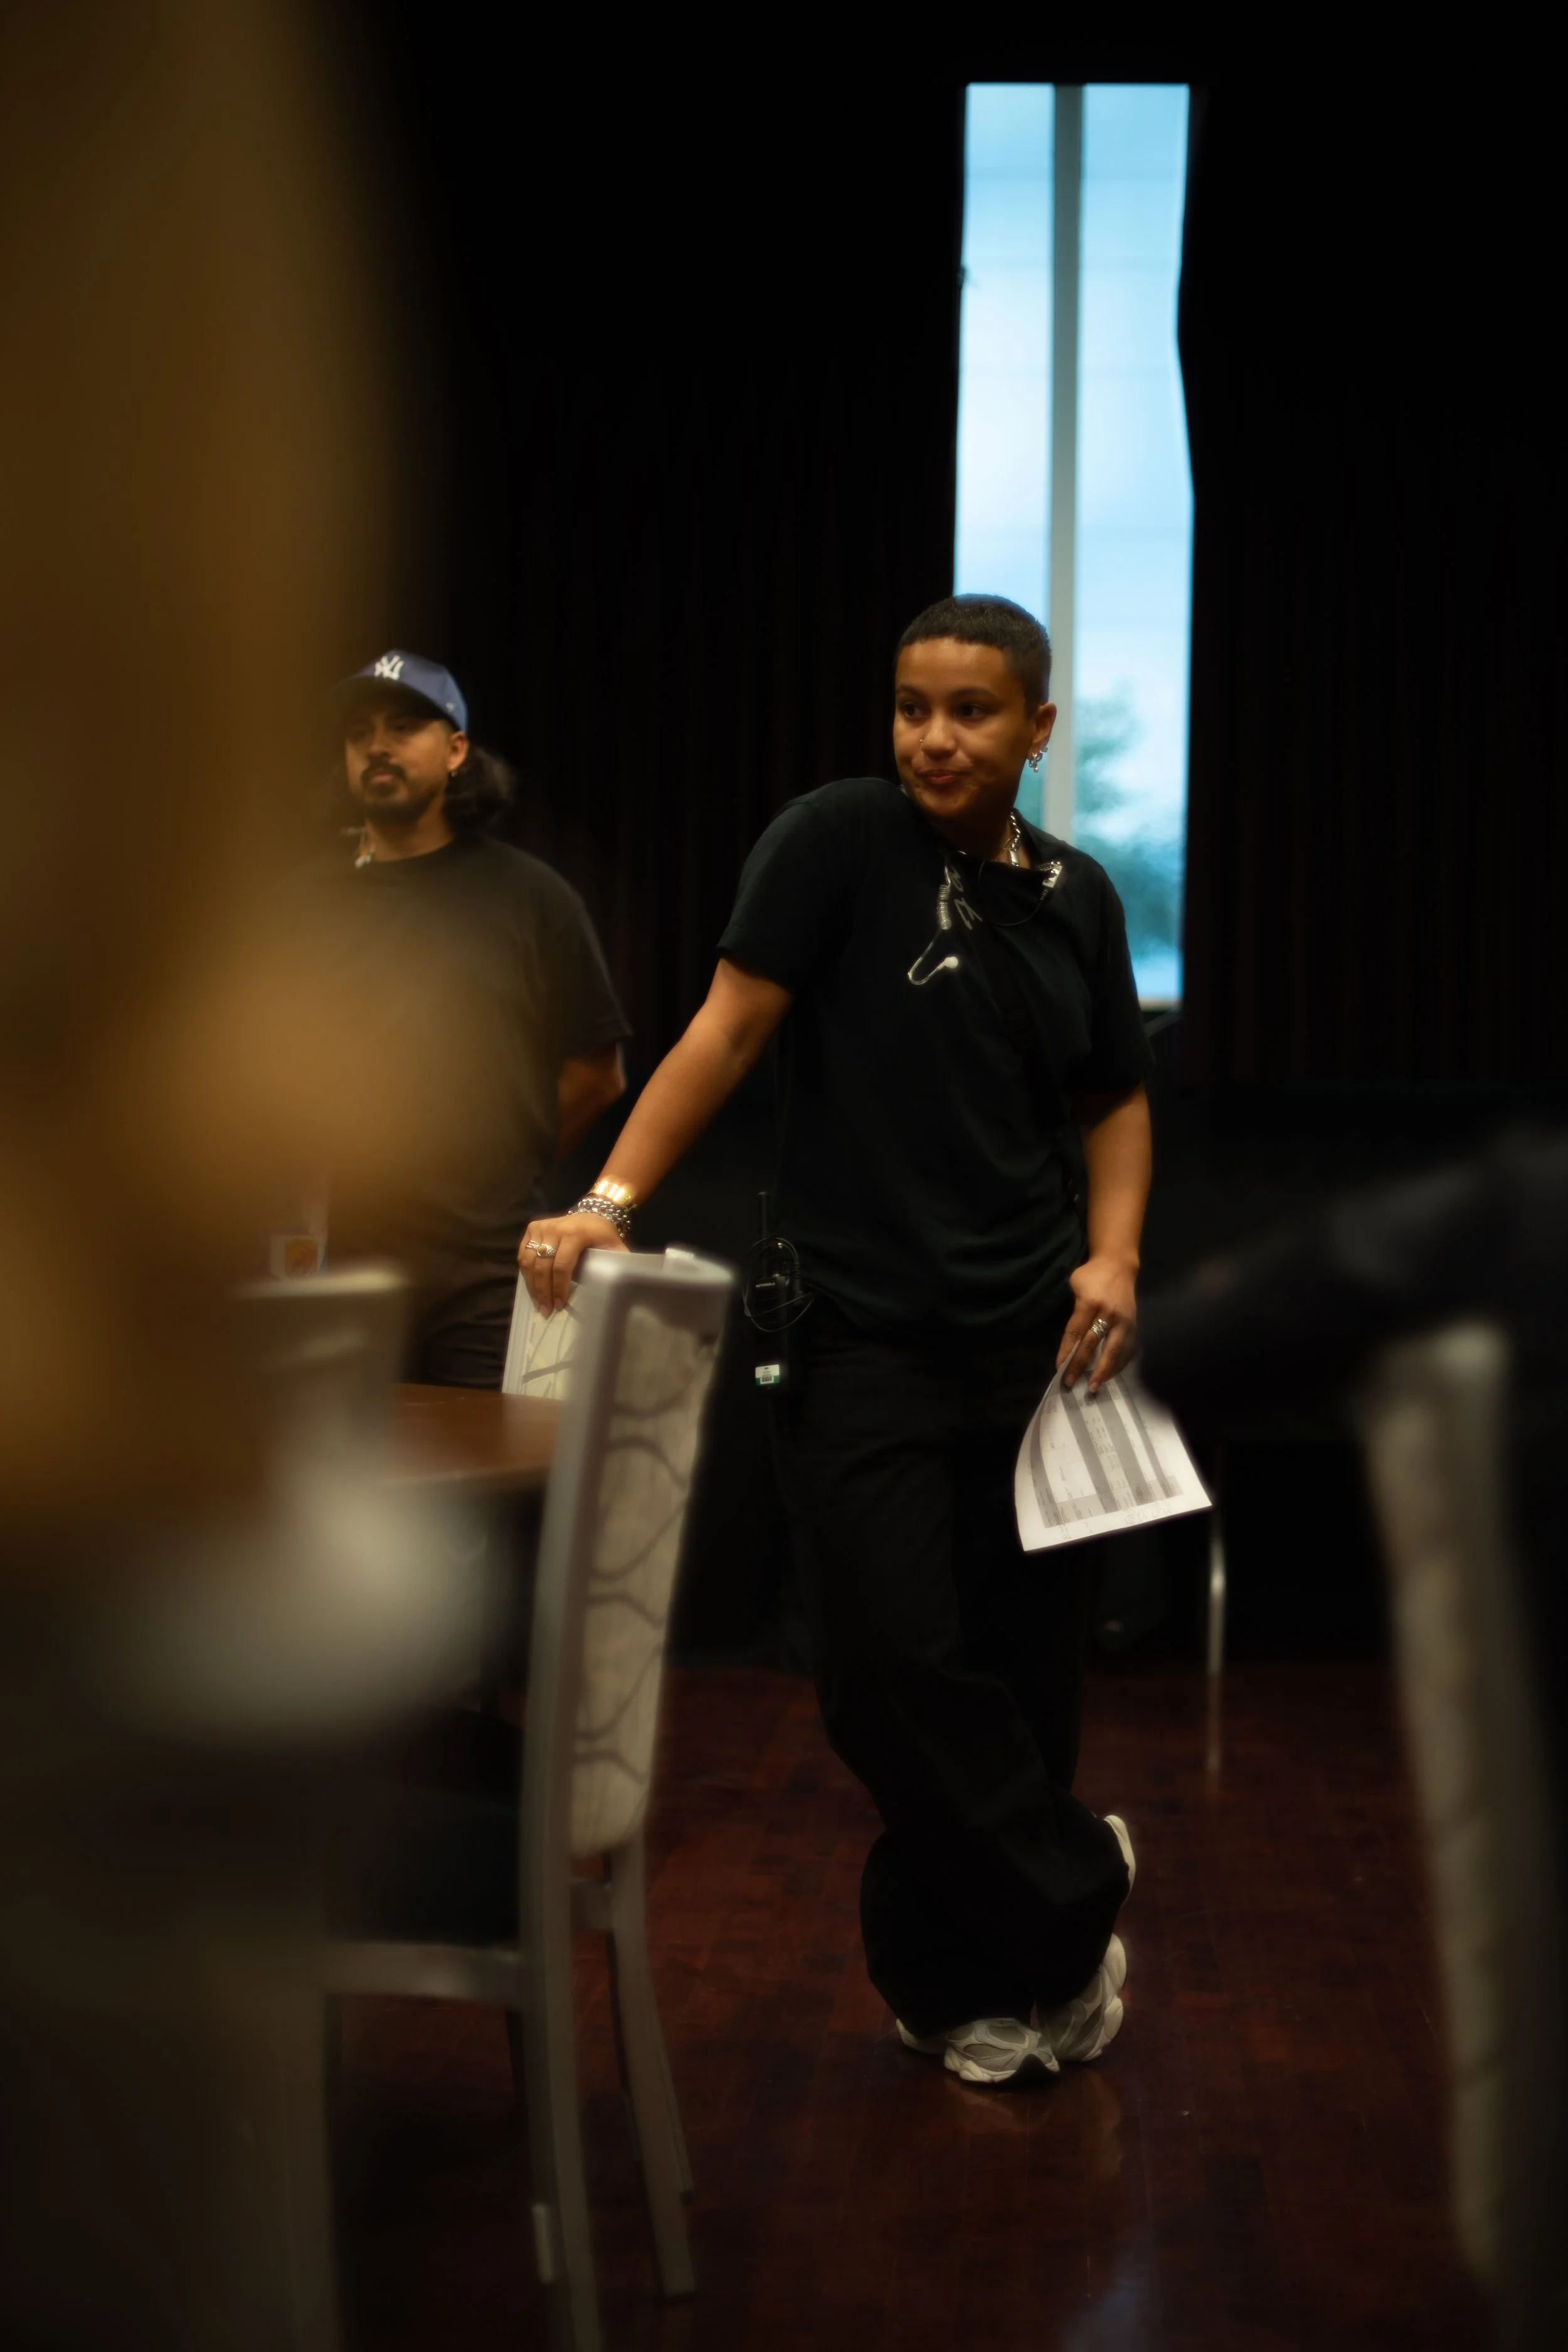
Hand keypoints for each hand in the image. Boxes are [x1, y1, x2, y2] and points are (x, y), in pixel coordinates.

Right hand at [518, 1210, 627, 1315]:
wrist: (592, 1213)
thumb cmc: (603, 1235)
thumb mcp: (614, 1246)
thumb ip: (618, 1262)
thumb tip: (621, 1284)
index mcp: (575, 1233)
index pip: (562, 1265)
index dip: (559, 1287)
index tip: (559, 1304)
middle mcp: (555, 1228)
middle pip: (543, 1266)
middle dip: (543, 1291)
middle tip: (546, 1310)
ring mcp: (541, 1227)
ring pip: (529, 1261)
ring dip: (532, 1285)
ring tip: (538, 1302)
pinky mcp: (532, 1228)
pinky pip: (523, 1254)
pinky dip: (526, 1272)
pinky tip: (532, 1287)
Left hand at [1056, 1254, 1137, 1391]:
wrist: (1119, 1265)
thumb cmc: (1091, 1275)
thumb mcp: (1075, 1284)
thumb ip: (1073, 1309)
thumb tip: (1070, 1339)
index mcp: (1090, 1302)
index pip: (1076, 1331)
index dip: (1067, 1351)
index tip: (1059, 1367)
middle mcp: (1108, 1313)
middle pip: (1093, 1344)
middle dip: (1081, 1365)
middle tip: (1071, 1383)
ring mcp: (1124, 1320)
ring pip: (1114, 1350)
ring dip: (1103, 1370)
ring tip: (1094, 1386)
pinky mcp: (1133, 1325)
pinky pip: (1127, 1349)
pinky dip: (1119, 1364)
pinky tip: (1110, 1375)